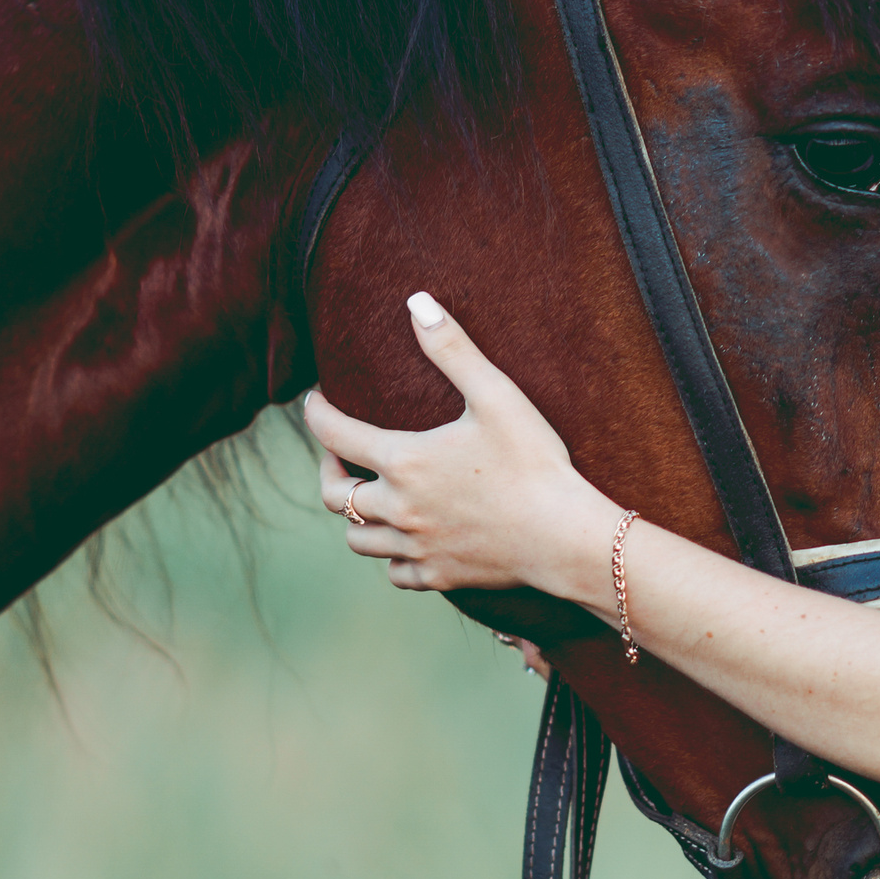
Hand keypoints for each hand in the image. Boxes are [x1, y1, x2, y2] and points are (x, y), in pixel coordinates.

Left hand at [305, 293, 623, 599]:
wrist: (565, 537)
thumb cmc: (535, 463)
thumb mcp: (497, 396)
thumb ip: (452, 349)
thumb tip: (417, 302)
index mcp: (404, 461)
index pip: (335, 434)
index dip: (317, 414)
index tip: (314, 402)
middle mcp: (399, 509)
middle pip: (332, 495)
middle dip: (326, 470)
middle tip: (336, 455)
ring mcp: (416, 548)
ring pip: (357, 539)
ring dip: (354, 517)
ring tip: (368, 499)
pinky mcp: (439, 576)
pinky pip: (394, 572)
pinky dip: (391, 556)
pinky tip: (406, 540)